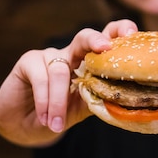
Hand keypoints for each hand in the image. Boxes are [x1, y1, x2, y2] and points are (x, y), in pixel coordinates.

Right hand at [0, 20, 137, 146]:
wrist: (26, 126)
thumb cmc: (60, 114)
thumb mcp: (84, 107)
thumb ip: (100, 96)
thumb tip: (123, 96)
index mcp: (89, 62)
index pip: (107, 39)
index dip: (119, 31)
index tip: (131, 32)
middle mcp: (71, 53)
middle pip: (84, 37)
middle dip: (96, 40)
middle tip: (105, 48)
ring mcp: (50, 55)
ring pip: (61, 70)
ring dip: (59, 102)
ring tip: (57, 125)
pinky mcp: (29, 61)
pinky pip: (41, 77)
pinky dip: (45, 101)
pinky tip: (46, 118)